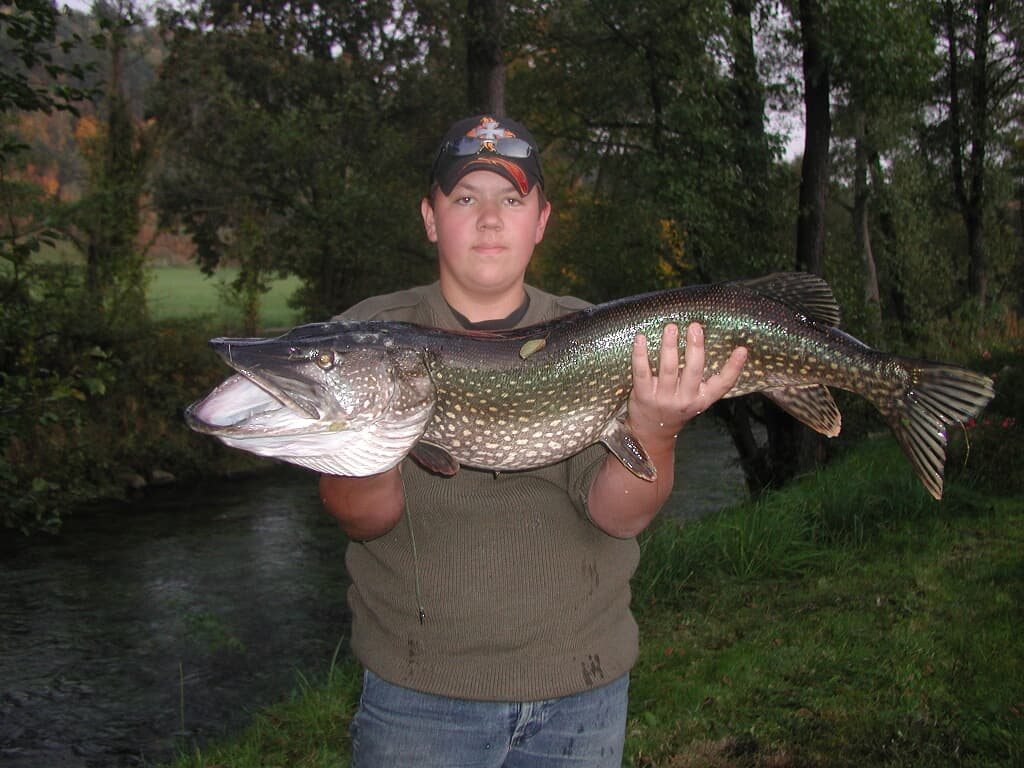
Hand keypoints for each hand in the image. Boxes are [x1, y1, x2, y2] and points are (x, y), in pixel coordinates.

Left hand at [627, 322, 746, 443]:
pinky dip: (640, 354)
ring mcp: (664, 398)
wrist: (652, 431)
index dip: (733, 368)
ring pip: (668, 369)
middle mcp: (685, 400)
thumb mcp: (695, 398)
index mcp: (702, 399)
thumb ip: (701, 378)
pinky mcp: (643, 395)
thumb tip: (703, 341)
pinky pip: (642, 372)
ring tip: (671, 327)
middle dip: (695, 347)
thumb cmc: (676, 407)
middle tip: (695, 327)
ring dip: (670, 346)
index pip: (722, 384)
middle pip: (693, 371)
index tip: (742, 350)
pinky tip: (641, 338)